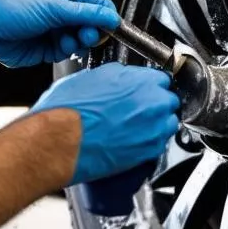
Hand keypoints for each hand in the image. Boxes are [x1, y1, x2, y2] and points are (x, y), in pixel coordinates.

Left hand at [0, 0, 119, 66]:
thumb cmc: (11, 4)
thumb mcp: (54, 7)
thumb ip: (86, 14)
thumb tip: (111, 18)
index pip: (98, 3)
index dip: (106, 17)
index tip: (110, 28)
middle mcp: (62, 10)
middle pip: (92, 25)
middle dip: (91, 32)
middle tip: (86, 36)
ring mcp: (55, 29)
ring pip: (80, 41)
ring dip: (77, 43)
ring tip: (66, 40)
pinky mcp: (47, 47)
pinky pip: (66, 52)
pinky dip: (65, 51)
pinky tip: (56, 47)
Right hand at [31, 63, 180, 184]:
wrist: (59, 142)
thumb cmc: (67, 111)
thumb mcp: (89, 78)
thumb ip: (115, 77)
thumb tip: (120, 78)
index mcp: (140, 79)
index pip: (161, 78)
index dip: (150, 86)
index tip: (144, 91)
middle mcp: (152, 102)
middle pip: (168, 101)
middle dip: (156, 105)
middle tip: (137, 111)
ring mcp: (154, 128)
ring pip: (168, 123)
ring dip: (156, 124)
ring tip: (134, 128)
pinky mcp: (149, 152)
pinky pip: (160, 144)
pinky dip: (149, 143)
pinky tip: (130, 142)